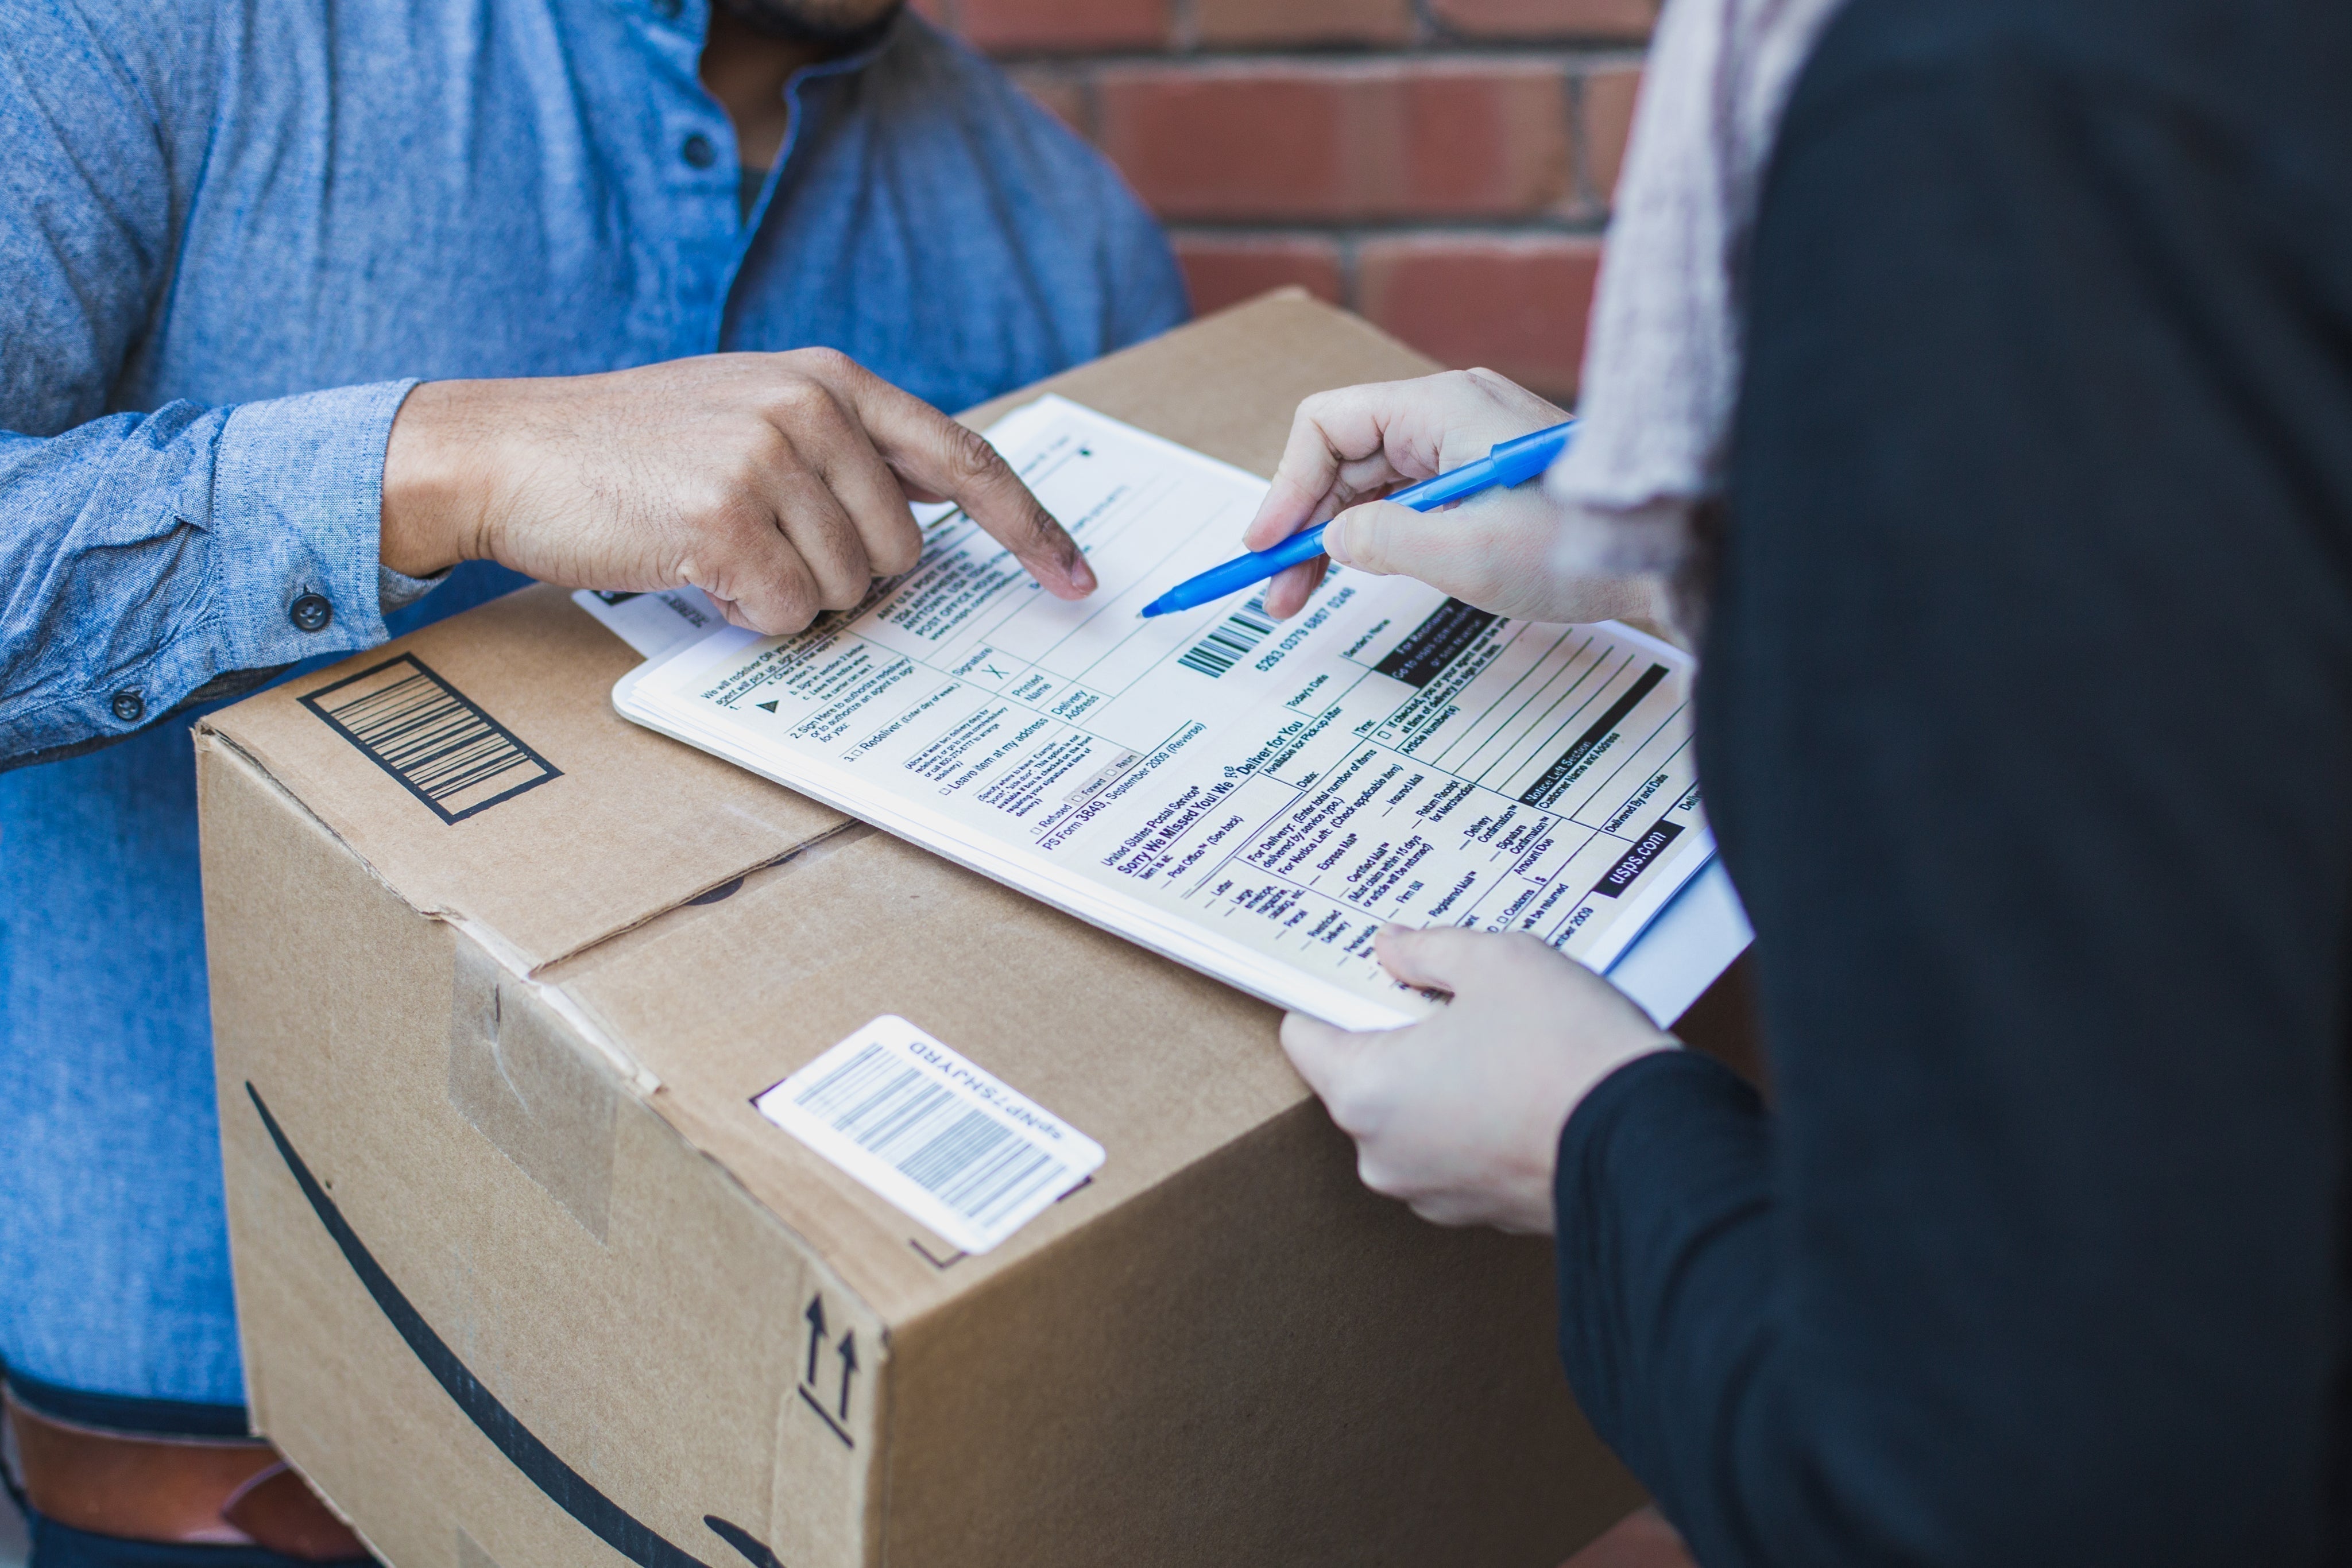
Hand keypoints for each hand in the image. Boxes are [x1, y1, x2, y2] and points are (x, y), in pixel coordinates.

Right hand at [380, 349, 1095, 633]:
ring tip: (716, 548)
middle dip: (843, 577)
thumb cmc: (632, 450)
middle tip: (763, 550)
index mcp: (830, 380)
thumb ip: (842, 456)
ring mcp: (768, 459)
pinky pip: (786, 614)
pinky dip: (746, 615)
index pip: (965, 459)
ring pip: (847, 590)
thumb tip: (922, 534)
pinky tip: (695, 570)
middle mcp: (811, 409)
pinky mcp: (724, 517)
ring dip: (787, 596)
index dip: (1028, 527)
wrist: (510, 449)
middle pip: (902, 554)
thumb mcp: (751, 415)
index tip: (1075, 575)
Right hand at [1242, 369, 1569, 619]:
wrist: (1666, 551)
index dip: (1285, 486)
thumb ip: (1381, 540)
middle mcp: (1449, 410)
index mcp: (1440, 408)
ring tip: (1303, 595)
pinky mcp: (1482, 473)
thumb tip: (1332, 539)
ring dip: (1332, 534)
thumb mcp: (1464, 554)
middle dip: (1302, 522)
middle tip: (1276, 592)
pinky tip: (1358, 572)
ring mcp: (1466, 441)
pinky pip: (1405, 494)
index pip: (1327, 425)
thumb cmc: (1578, 546)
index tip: (1266, 546)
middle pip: (1343, 456)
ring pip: (1370, 480)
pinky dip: (1374, 532)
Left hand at [1281, 926, 1675, 1232]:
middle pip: (1362, 1078)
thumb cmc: (1567, 1048)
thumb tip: (1392, 946)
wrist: (1652, 1143)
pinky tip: (1526, 1085)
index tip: (1368, 973)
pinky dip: (1478, 1119)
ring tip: (1504, 1040)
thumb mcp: (1497, 961)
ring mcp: (1433, 1194)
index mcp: (1366, 1093)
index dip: (1334, 995)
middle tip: (1455, 997)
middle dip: (1400, 1035)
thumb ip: (1429, 949)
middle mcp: (1383, 1157)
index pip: (1305, 1036)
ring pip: (1414, 1117)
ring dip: (1443, 1080)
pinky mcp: (1482, 1214)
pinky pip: (1458, 1151)